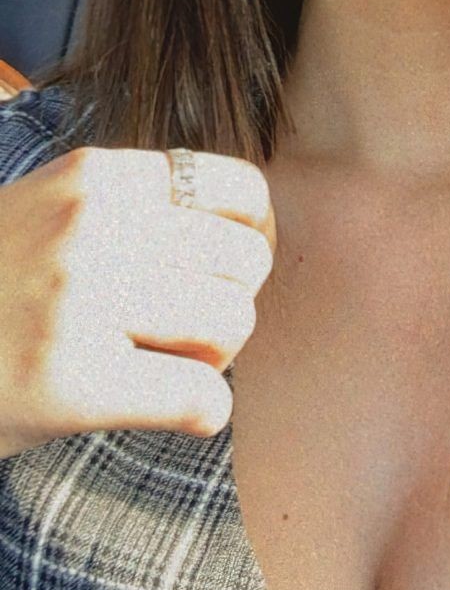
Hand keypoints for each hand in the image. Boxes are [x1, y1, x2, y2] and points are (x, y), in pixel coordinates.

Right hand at [0, 145, 274, 458]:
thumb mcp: (55, 210)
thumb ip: (137, 208)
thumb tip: (254, 233)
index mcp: (96, 176)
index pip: (239, 190)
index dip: (251, 239)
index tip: (227, 273)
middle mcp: (92, 226)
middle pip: (244, 261)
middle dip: (230, 303)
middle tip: (186, 333)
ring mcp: (81, 301)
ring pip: (233, 324)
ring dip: (215, 358)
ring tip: (168, 367)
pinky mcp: (72, 383)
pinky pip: (201, 399)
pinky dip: (202, 413)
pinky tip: (172, 412)